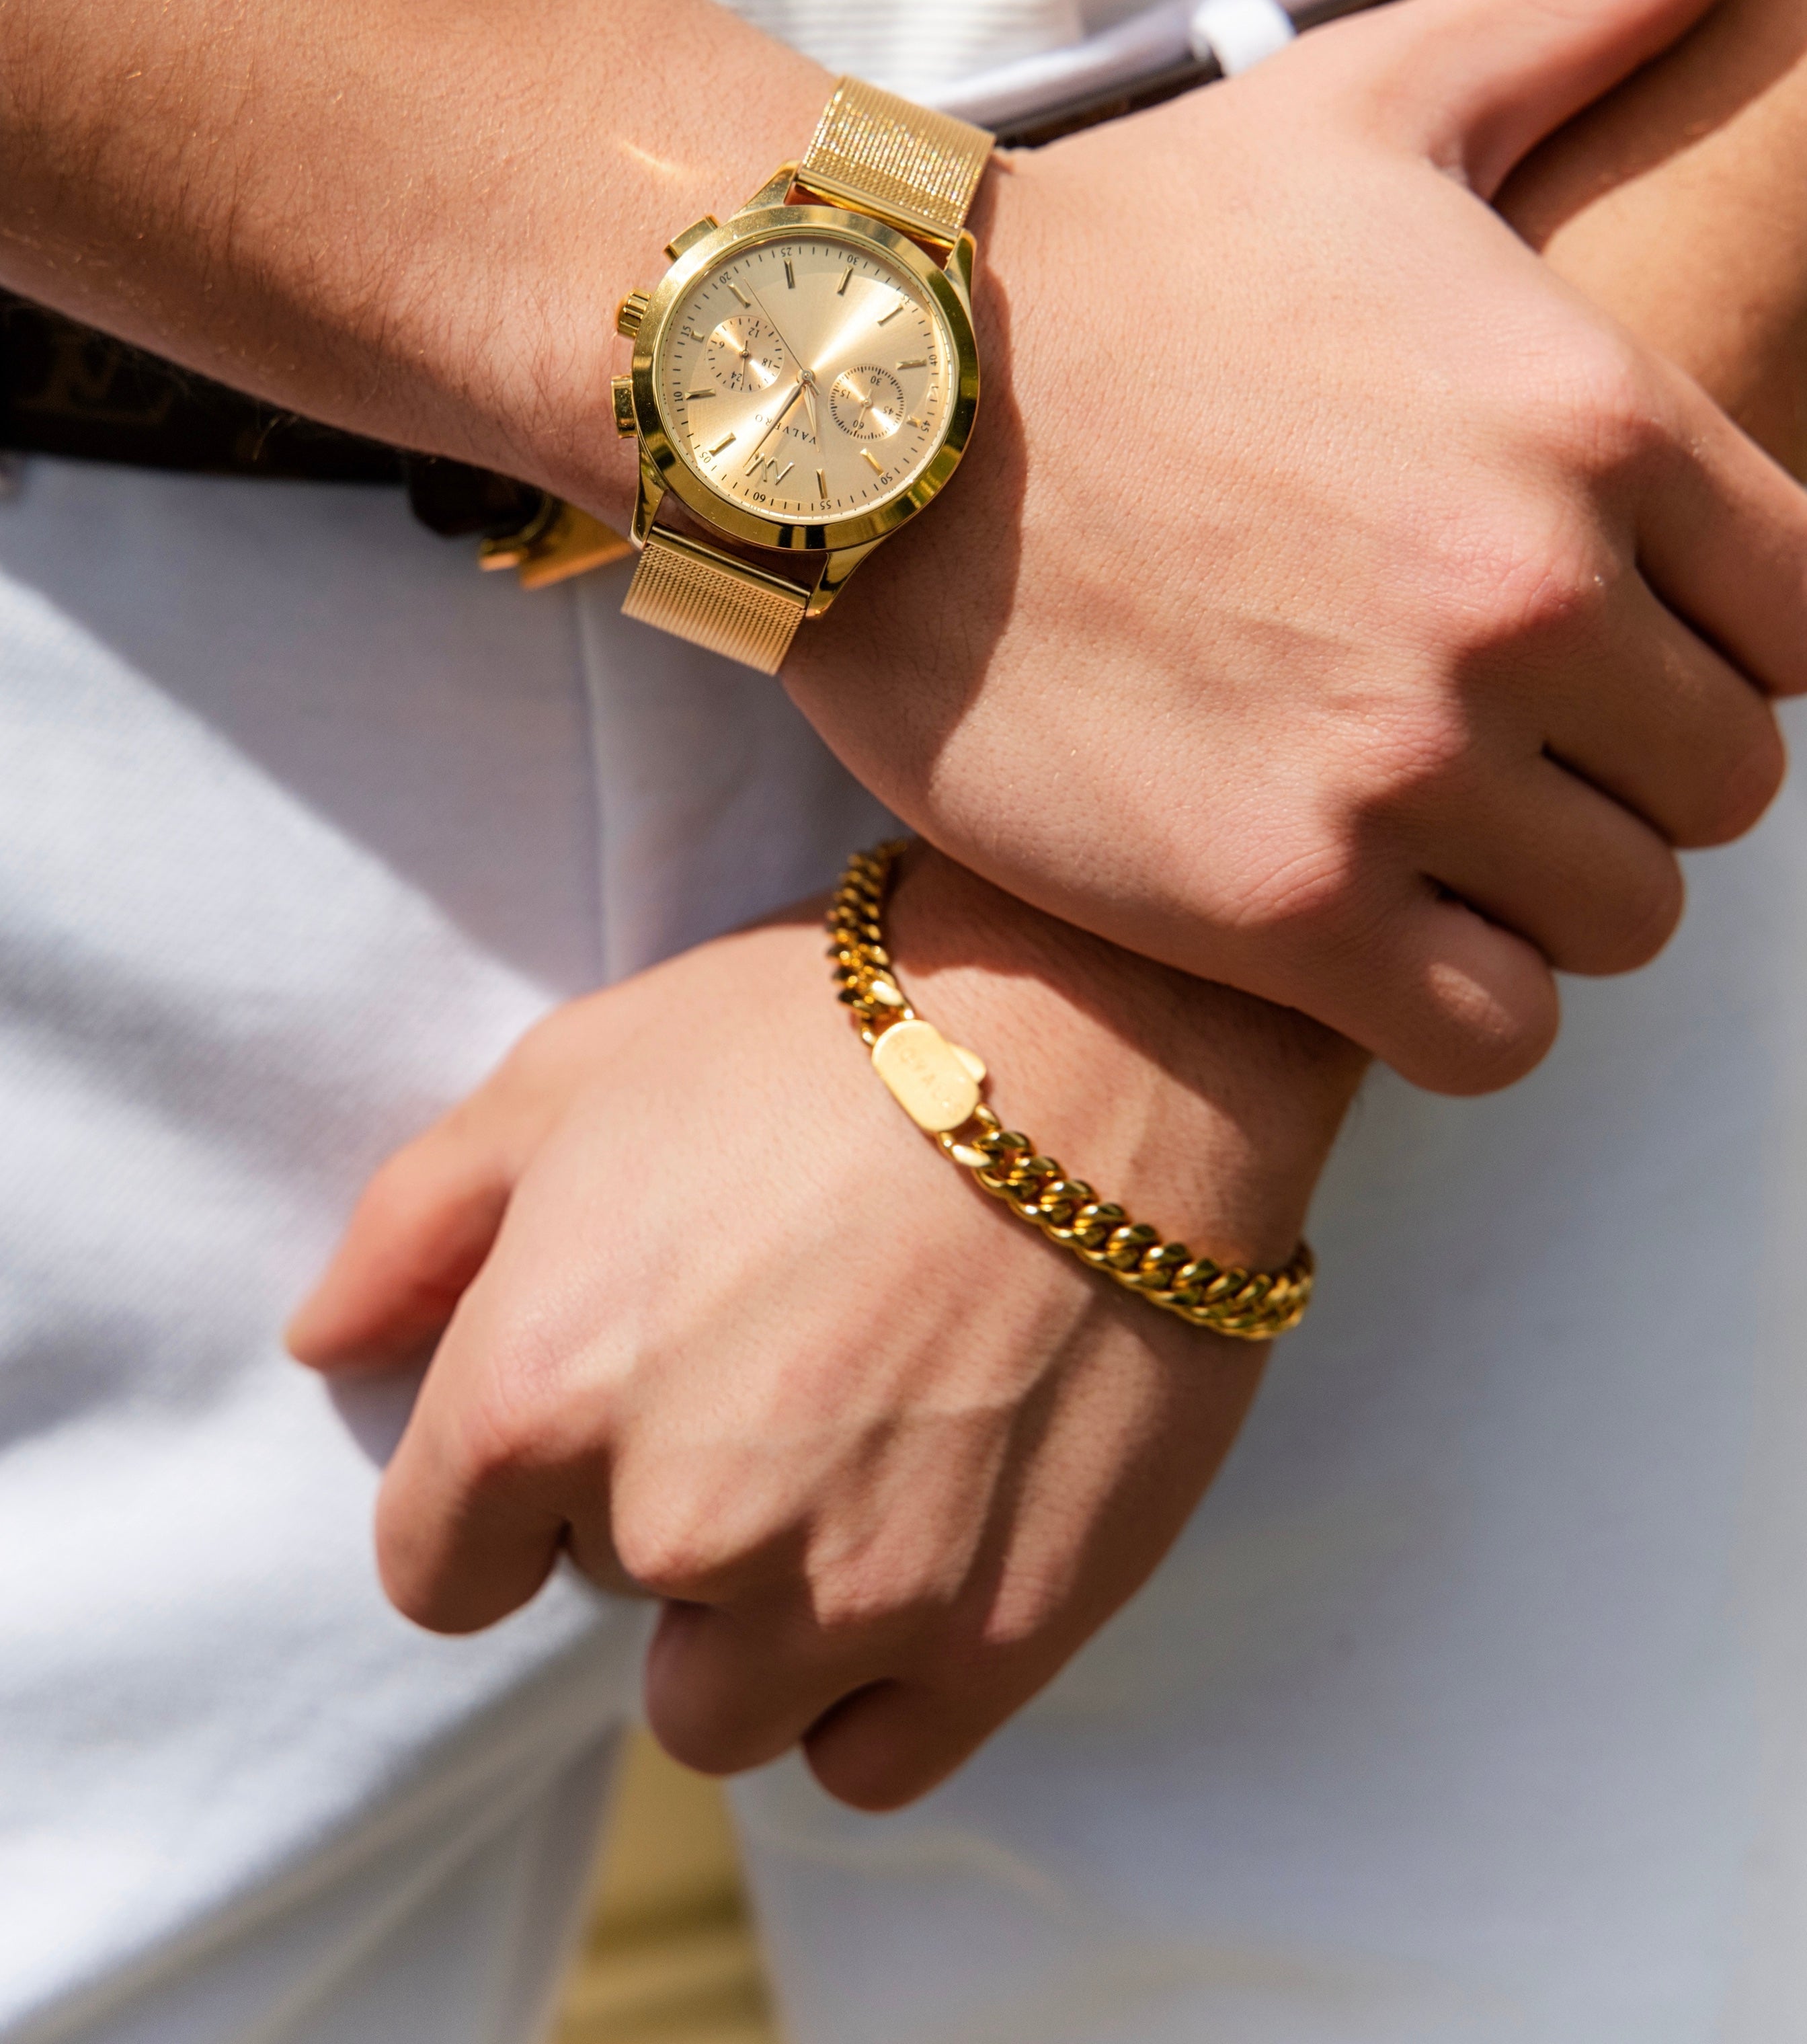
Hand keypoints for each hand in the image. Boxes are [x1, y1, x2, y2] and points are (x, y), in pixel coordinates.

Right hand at [7, 0, 1799, 1098]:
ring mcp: (1404, 763)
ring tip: (1423, 825)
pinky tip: (1361, 919)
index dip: (1716, 641)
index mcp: (1594, 421)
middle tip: (1492, 734)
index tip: (1600, 630)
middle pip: (1721, 786)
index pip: (1805, 622)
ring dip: (1543, 890)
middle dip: (1628, 770)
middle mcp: (1530, 600)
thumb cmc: (1123, 252)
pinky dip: (1455, 998)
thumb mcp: (1369, 102)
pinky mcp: (1277, 900)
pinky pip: (1493, 1029)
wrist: (859, 395)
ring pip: (1622, 919)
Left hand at [286, 852, 1358, 1809]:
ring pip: (725, 1709)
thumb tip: (326, 1345)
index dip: (498, 1496)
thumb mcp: (577, 1070)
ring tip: (846, 1459)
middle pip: (600, 1610)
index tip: (584, 1423)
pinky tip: (919, 1541)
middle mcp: (675, 1520)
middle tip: (763, 1373)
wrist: (1110, 1032)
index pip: (436, 1567)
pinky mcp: (993, 1636)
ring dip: (760, 1617)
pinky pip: (868, 1760)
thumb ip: (416, 1223)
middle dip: (653, 1513)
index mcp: (541, 1387)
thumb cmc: (827, 1030)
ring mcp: (842, 1593)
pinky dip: (876, 1682)